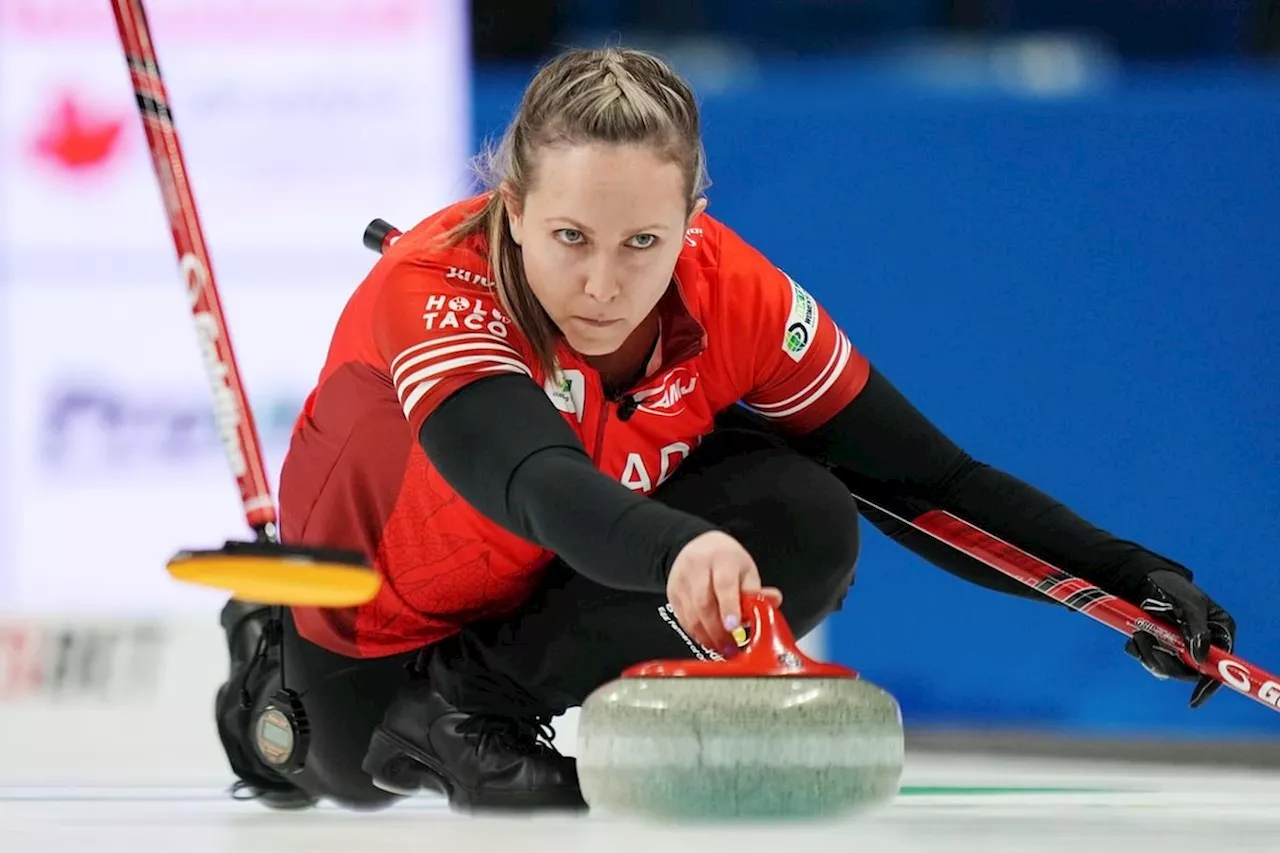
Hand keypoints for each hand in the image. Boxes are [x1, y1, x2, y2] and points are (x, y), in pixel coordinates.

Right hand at [666, 531, 781, 654]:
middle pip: (704, 603)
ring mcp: (682, 581)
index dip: (729, 607)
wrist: (698, 547)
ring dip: (707, 637)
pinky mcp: (672, 593)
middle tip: (731, 648)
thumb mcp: (746, 570)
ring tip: (722, 649)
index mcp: (721, 559)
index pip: (724, 584)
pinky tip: (709, 641)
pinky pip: (684, 619)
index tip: (734, 626)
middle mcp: (697, 568)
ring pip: (691, 615)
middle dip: (718, 630)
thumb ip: (757, 591)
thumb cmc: (726, 561)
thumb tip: (773, 602)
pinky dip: (697, 634)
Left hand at [1124, 569, 1236, 707]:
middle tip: (1144, 641)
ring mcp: (1182, 647)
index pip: (1221, 665)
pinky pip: (1152, 661)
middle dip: (1165, 662)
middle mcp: (1203, 643)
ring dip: (1149, 654)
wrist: (1143, 579)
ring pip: (1168, 667)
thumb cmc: (1171, 587)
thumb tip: (1199, 659)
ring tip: (1137, 633)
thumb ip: (1197, 630)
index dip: (1209, 684)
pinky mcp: (1162, 647)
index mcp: (1220, 631)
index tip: (1194, 699)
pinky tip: (1134, 637)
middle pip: (1189, 671)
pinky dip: (1141, 652)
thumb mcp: (1188, 604)